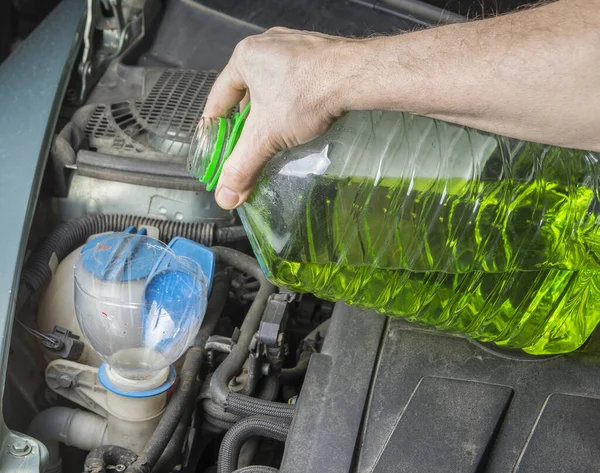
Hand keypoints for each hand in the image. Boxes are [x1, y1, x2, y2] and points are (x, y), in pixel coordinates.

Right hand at [203, 28, 354, 208]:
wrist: (355, 75)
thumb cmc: (307, 93)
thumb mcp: (266, 136)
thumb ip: (242, 166)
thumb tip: (226, 195)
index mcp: (245, 57)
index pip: (218, 96)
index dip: (215, 124)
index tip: (216, 142)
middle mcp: (268, 45)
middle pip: (246, 91)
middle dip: (246, 120)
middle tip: (247, 144)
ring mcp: (295, 47)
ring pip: (272, 86)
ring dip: (271, 110)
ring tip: (274, 134)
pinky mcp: (318, 55)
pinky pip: (296, 81)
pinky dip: (293, 101)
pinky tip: (300, 119)